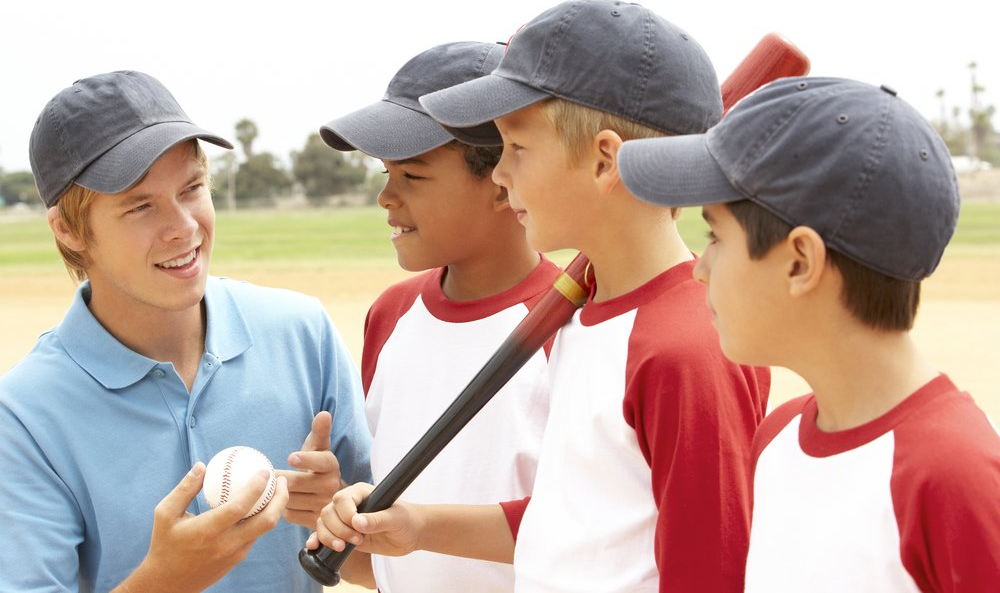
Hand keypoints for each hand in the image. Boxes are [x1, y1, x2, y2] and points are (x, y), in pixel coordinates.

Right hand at [114, 463, 288, 592]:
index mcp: (208, 530)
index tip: (265, 471)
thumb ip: (184, 490)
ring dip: (275, 509)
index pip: (241, 507)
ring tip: (276, 490)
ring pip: (264, 529)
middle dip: (281, 498)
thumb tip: (201, 466)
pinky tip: (260, 506)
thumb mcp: (165, 514)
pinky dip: (262, 520)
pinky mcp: (237, 560)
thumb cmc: (164, 545)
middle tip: (282, 480)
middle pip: (267, 521)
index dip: (257, 488)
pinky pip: (255, 536)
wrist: (167, 583)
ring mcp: (234, 554)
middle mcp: (226, 544)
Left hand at [278, 411, 345, 527]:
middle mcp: (331, 486)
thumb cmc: (318, 467)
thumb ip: (320, 432)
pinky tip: (279, 503)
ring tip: (273, 488)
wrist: (331, 497)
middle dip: (279, 478)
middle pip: (296, 482)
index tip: (291, 457)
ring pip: (290, 499)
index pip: (321, 461)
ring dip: (278, 495)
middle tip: (266, 475)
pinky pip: (290, 515)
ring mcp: (324, 505)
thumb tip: (324, 414)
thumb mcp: (320, 448)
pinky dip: (282, 509)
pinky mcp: (315, 521)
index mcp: (331, 466)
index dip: (307, 459)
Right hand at [306, 482, 422, 557]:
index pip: (342, 499)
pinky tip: (314, 548)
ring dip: (329, 537)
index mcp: (361, 492)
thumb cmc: (406, 521)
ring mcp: (344, 520)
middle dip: (338, 529)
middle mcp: (349, 504)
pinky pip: (323, 535)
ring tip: (344, 548)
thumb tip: (357, 522)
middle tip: (358, 540)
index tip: (358, 527)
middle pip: (328, 512)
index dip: (345, 515)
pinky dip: (317, 541)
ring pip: (323, 524)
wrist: (410, 534)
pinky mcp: (342, 535)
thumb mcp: (395, 519)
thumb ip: (377, 520)